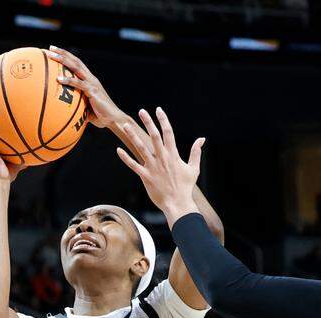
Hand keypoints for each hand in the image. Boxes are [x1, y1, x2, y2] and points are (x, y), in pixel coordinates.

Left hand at [46, 46, 125, 128]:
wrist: (113, 119)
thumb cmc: (99, 115)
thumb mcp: (85, 106)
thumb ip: (76, 103)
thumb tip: (62, 107)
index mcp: (89, 80)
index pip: (77, 64)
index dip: (67, 56)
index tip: (55, 52)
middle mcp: (91, 78)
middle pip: (75, 61)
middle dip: (63, 53)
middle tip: (50, 48)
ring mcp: (92, 83)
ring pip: (76, 67)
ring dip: (63, 60)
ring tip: (51, 55)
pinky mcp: (93, 90)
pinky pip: (79, 84)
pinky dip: (68, 80)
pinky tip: (58, 79)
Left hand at [116, 107, 203, 224]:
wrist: (178, 204)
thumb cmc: (186, 187)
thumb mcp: (194, 168)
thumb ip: (196, 152)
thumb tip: (202, 139)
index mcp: (173, 155)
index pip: (168, 133)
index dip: (163, 120)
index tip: (158, 110)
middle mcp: (162, 158)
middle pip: (154, 136)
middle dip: (148, 122)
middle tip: (141, 111)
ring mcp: (153, 167)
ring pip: (141, 148)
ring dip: (132, 136)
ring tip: (125, 125)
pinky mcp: (145, 176)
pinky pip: (133, 165)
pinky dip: (125, 158)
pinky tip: (118, 150)